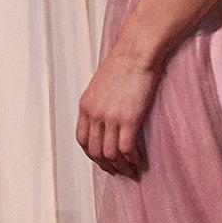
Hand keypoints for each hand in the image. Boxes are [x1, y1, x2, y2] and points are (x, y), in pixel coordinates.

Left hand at [75, 40, 162, 178]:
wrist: (137, 51)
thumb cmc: (125, 62)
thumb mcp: (102, 83)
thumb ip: (101, 101)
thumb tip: (108, 116)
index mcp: (86, 105)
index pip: (82, 139)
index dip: (92, 155)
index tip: (103, 161)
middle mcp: (95, 114)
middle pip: (95, 151)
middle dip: (107, 166)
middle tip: (120, 172)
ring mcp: (111, 117)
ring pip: (111, 154)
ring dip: (122, 166)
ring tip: (132, 171)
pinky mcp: (129, 119)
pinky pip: (127, 148)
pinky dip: (132, 159)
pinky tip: (139, 161)